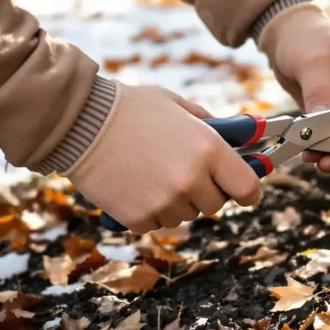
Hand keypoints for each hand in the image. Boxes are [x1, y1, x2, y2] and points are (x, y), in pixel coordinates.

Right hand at [65, 84, 260, 233]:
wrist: (80, 123)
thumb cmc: (132, 108)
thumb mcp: (179, 106)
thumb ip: (213, 124)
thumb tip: (245, 133)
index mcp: (209, 150)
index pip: (248, 188)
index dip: (248, 190)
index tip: (243, 189)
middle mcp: (192, 181)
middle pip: (216, 204)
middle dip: (205, 190)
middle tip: (184, 171)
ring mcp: (165, 203)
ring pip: (186, 215)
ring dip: (177, 201)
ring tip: (153, 173)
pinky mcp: (139, 219)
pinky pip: (157, 223)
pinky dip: (150, 210)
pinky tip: (135, 185)